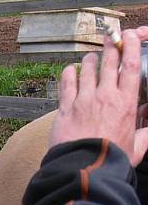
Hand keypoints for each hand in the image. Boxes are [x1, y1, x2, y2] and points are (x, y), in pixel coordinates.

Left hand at [49, 26, 147, 165]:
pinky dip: (68, 73)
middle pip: (108, 63)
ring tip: (91, 57)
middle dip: (110, 47)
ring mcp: (82, 99)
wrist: (83, 167)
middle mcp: (104, 96)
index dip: (130, 47)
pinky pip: (66, 83)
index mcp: (125, 103)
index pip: (130, 67)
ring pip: (86, 69)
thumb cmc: (112, 159)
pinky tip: (70, 70)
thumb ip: (146, 131)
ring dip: (89, 60)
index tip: (129, 37)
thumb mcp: (138, 146)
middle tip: (110, 37)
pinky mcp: (64, 107)